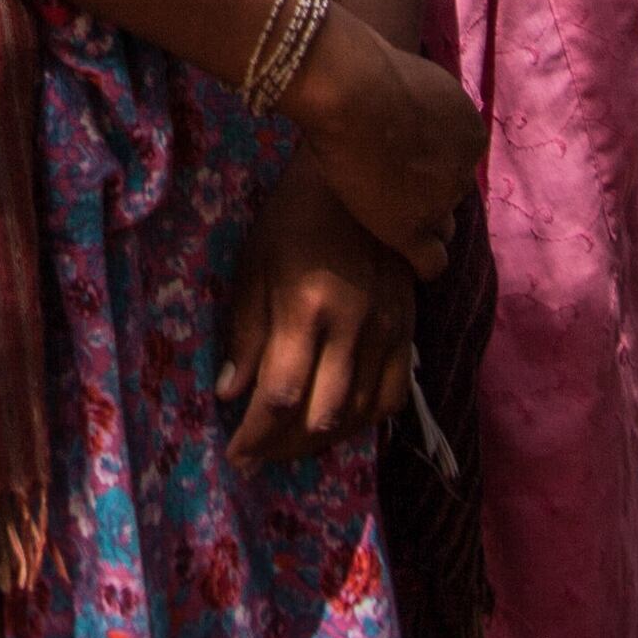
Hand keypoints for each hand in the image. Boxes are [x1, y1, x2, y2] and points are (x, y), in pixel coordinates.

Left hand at [218, 155, 415, 468]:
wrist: (359, 179)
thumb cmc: (292, 217)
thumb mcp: (255, 266)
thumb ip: (247, 333)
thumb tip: (229, 393)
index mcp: (306, 307)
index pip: (279, 394)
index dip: (255, 435)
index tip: (235, 455)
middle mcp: (352, 326)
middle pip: (320, 415)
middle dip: (283, 447)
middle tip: (257, 457)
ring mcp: (387, 329)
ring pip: (359, 413)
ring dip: (321, 440)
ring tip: (289, 446)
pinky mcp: (408, 328)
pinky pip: (393, 395)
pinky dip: (363, 421)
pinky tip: (337, 423)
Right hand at [277, 8, 486, 275]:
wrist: (352, 89)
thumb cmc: (370, 70)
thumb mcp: (416, 81)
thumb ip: (422, 107)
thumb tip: (402, 113)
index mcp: (471, 132)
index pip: (456, 161)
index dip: (428, 162)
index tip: (400, 157)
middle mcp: (464, 170)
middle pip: (448, 192)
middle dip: (425, 191)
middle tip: (387, 183)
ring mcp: (440, 203)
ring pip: (439, 226)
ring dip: (419, 222)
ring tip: (387, 215)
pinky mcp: (411, 229)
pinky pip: (431, 262)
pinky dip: (422, 263)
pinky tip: (405, 258)